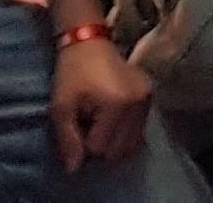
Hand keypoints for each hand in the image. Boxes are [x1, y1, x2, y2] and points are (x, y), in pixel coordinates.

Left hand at [46, 33, 147, 172]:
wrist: (90, 41)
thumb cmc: (72, 73)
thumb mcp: (61, 106)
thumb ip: (68, 139)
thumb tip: (74, 170)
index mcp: (117, 103)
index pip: (100, 147)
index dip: (84, 143)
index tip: (77, 126)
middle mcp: (138, 103)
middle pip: (119, 149)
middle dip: (101, 145)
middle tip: (88, 127)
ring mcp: (148, 99)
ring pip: (132, 143)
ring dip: (114, 141)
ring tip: (100, 124)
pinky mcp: (151, 96)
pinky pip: (140, 130)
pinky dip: (125, 134)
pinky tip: (112, 122)